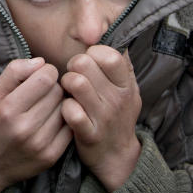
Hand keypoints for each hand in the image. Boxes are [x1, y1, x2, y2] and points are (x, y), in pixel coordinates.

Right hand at [0, 57, 71, 192]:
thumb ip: (15, 71)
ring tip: (47, 108)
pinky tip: (52, 122)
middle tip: (44, 93)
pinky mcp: (51, 156)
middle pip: (58, 92)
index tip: (41, 77)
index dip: (47, 71)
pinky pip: (70, 128)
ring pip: (66, 108)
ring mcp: (40, 144)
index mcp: (9, 109)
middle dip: (53, 87)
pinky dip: (65, 121)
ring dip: (59, 104)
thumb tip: (41, 62)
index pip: (46, 78)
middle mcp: (25, 128)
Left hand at [60, 46, 141, 191]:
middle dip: (74, 66)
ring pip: (76, 83)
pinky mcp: (89, 134)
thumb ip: (121, 64)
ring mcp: (104, 116)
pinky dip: (64, 107)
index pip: (109, 54)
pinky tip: (66, 109)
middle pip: (85, 63)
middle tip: (74, 75)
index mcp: (127, 84)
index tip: (89, 62)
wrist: (117, 156)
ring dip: (66, 84)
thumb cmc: (117, 116)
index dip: (92, 53)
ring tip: (68, 90)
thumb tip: (112, 35)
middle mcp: (117, 98)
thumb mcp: (128, 89)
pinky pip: (70, 110)